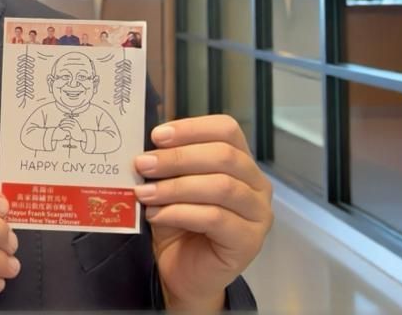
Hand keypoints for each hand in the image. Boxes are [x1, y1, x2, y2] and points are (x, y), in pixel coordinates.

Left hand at [59, 118, 85, 143]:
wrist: (80, 135)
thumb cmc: (76, 129)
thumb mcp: (74, 124)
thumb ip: (70, 121)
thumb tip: (63, 119)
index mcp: (75, 121)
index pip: (68, 118)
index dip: (63, 119)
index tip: (60, 121)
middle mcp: (74, 123)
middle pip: (67, 121)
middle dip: (62, 122)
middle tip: (59, 124)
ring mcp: (74, 127)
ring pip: (66, 125)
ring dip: (62, 125)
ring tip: (60, 126)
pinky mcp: (72, 131)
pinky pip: (67, 129)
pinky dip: (64, 128)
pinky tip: (62, 129)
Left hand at [133, 115, 272, 311]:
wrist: (182, 273)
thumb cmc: (178, 225)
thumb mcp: (169, 186)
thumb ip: (165, 165)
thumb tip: (145, 146)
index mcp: (241, 162)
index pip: (226, 130)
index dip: (191, 128)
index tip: (157, 135)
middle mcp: (257, 184)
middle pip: (224, 156)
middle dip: (177, 158)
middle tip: (143, 164)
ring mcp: (258, 214)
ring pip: (221, 186)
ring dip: (175, 187)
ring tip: (144, 192)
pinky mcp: (250, 241)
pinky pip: (215, 218)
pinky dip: (180, 212)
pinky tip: (156, 215)